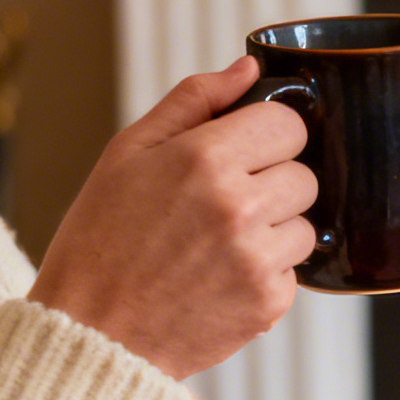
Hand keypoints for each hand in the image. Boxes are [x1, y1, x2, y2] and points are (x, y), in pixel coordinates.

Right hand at [28, 56, 317, 380]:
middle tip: (222, 205)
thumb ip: (194, 102)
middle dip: (272, 184)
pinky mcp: (270, 302)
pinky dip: (267, 274)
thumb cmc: (102, 238)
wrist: (93, 331)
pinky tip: (220, 277)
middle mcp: (238, 206)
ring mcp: (258, 257)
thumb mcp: (129, 153)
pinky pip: (295, 272)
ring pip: (306, 225)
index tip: (247, 151)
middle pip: (305, 176)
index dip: (269, 136)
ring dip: (274, 231)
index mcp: (203, 159)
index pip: (288, 124)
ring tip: (217, 244)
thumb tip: (249, 68)